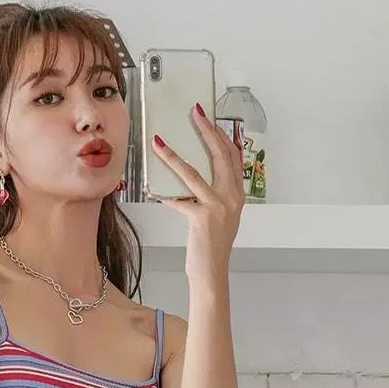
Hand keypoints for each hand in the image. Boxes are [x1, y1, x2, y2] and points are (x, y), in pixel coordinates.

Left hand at [150, 104, 244, 270]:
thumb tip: (193, 178)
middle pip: (220, 155)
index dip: (222, 135)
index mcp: (237, 195)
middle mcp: (232, 197)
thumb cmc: (212, 248)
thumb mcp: (219, 218)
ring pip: (193, 172)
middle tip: (195, 113)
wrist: (212, 274)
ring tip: (160, 142)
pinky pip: (179, 199)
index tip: (210, 119)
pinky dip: (164, 192)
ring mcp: (218, 206)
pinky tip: (151, 187)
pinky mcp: (202, 218)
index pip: (233, 156)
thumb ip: (212, 196)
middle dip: (207, 130)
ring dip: (173, 155)